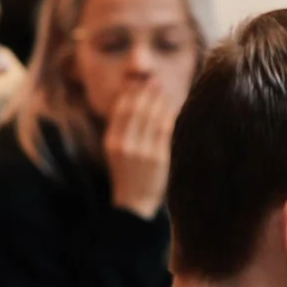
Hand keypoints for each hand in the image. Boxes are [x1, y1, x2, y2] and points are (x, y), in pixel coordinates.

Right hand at [103, 78, 180, 219]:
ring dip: (159, 101)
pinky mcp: (159, 158)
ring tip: (164, 91)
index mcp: (111, 141)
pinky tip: (174, 109)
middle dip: (147, 93)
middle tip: (156, 81)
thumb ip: (123, 130)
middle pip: (137, 110)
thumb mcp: (117, 152)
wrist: (134, 204)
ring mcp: (142, 151)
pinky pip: (166, 131)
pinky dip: (170, 116)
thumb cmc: (128, 175)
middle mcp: (124, 144)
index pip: (121, 110)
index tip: (139, 82)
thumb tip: (133, 103)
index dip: (131, 93)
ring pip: (152, 118)